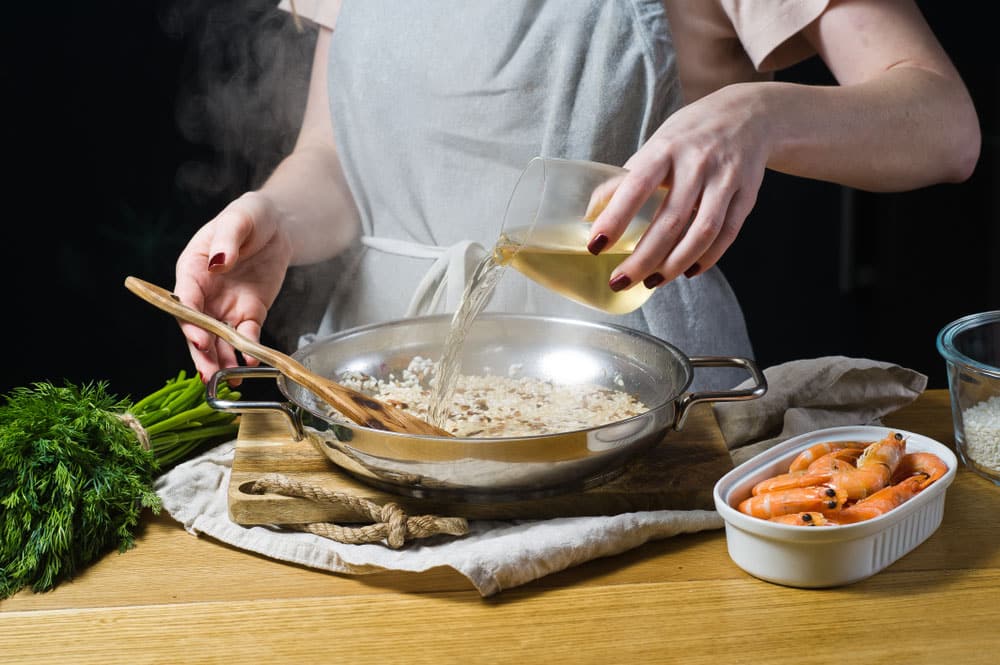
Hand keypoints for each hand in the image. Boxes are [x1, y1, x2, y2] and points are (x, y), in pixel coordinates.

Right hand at [173, 191, 292, 379]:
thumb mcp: (239, 219)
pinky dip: (247, 350)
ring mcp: (226, 306)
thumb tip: (218, 261)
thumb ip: (227, 241)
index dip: (190, 321)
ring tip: (229, 379)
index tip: (199, 338)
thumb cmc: (249, 216)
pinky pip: (246, 336)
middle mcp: (204, 293)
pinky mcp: (249, 313)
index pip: (185, 299)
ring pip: (219, 339)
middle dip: (202, 352)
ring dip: (222, 360)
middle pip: (197, 327)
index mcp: (192, 269)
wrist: (277, 226)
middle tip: (210, 373)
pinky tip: (250, 362)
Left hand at [586, 83, 770, 289]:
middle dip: (642, 258)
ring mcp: (726, 179)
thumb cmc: (690, 135)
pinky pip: (727, 235)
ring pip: (701, 233)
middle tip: (620, 281)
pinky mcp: (747, 195)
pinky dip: (706, 258)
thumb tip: (591, 213)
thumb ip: (627, 178)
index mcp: (666, 148)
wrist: (748, 115)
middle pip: (670, 220)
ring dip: (673, 264)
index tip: (596, 246)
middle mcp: (698, 163)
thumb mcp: (656, 145)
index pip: (636, 186)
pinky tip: (686, 271)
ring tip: (652, 282)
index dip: (615, 218)